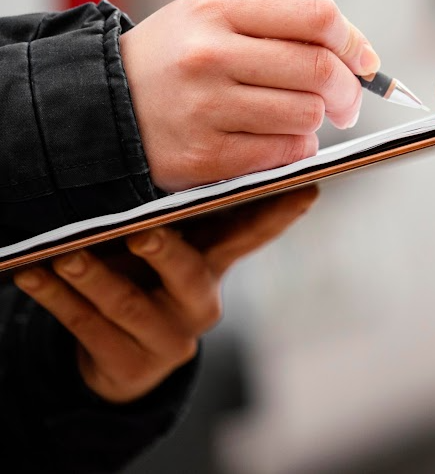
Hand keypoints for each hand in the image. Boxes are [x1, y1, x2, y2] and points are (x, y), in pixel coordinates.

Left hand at [12, 187, 317, 403]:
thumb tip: (156, 164)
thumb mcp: (168, 252)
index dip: (279, 213)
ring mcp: (168, 339)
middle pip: (187, 273)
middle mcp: (201, 303)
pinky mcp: (131, 366)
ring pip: (128, 305)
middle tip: (143, 233)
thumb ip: (174, 218)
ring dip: (91, 277)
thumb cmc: (142, 282)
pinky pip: (88, 328)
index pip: (252, 234)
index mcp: (216, 266)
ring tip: (64, 256)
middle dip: (164, 252)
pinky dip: (56, 299)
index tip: (306, 187)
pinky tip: (34, 276)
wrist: (118, 362)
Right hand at [120, 0, 380, 191]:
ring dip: (316, 121)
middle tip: (347, 102)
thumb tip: (363, 58)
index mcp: (218, 8)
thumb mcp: (215, 19)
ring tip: (295, 117)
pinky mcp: (203, 156)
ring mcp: (204, 107)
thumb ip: (284, 26)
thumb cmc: (177, 58)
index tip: (363, 61)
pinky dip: (294, 149)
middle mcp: (209, 54)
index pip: (317, 15)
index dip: (354, 41)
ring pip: (308, 114)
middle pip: (320, 70)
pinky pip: (284, 153)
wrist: (99, 107)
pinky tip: (275, 140)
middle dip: (349, 91)